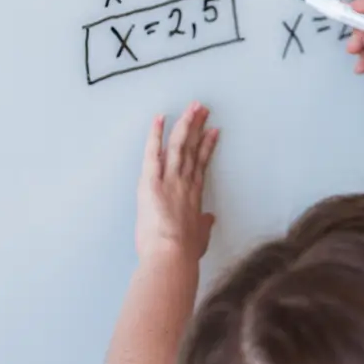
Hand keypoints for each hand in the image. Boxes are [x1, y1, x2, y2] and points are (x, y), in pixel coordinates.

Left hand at [136, 102, 218, 265]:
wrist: (171, 256)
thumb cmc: (184, 252)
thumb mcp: (199, 238)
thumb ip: (203, 225)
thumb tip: (208, 220)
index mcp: (194, 196)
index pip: (201, 164)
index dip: (206, 146)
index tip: (212, 132)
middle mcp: (184, 183)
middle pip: (191, 149)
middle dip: (197, 126)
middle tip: (202, 109)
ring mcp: (169, 180)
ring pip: (178, 145)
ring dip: (185, 124)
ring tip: (191, 107)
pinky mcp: (151, 182)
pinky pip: (153, 153)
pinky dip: (155, 135)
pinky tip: (159, 118)